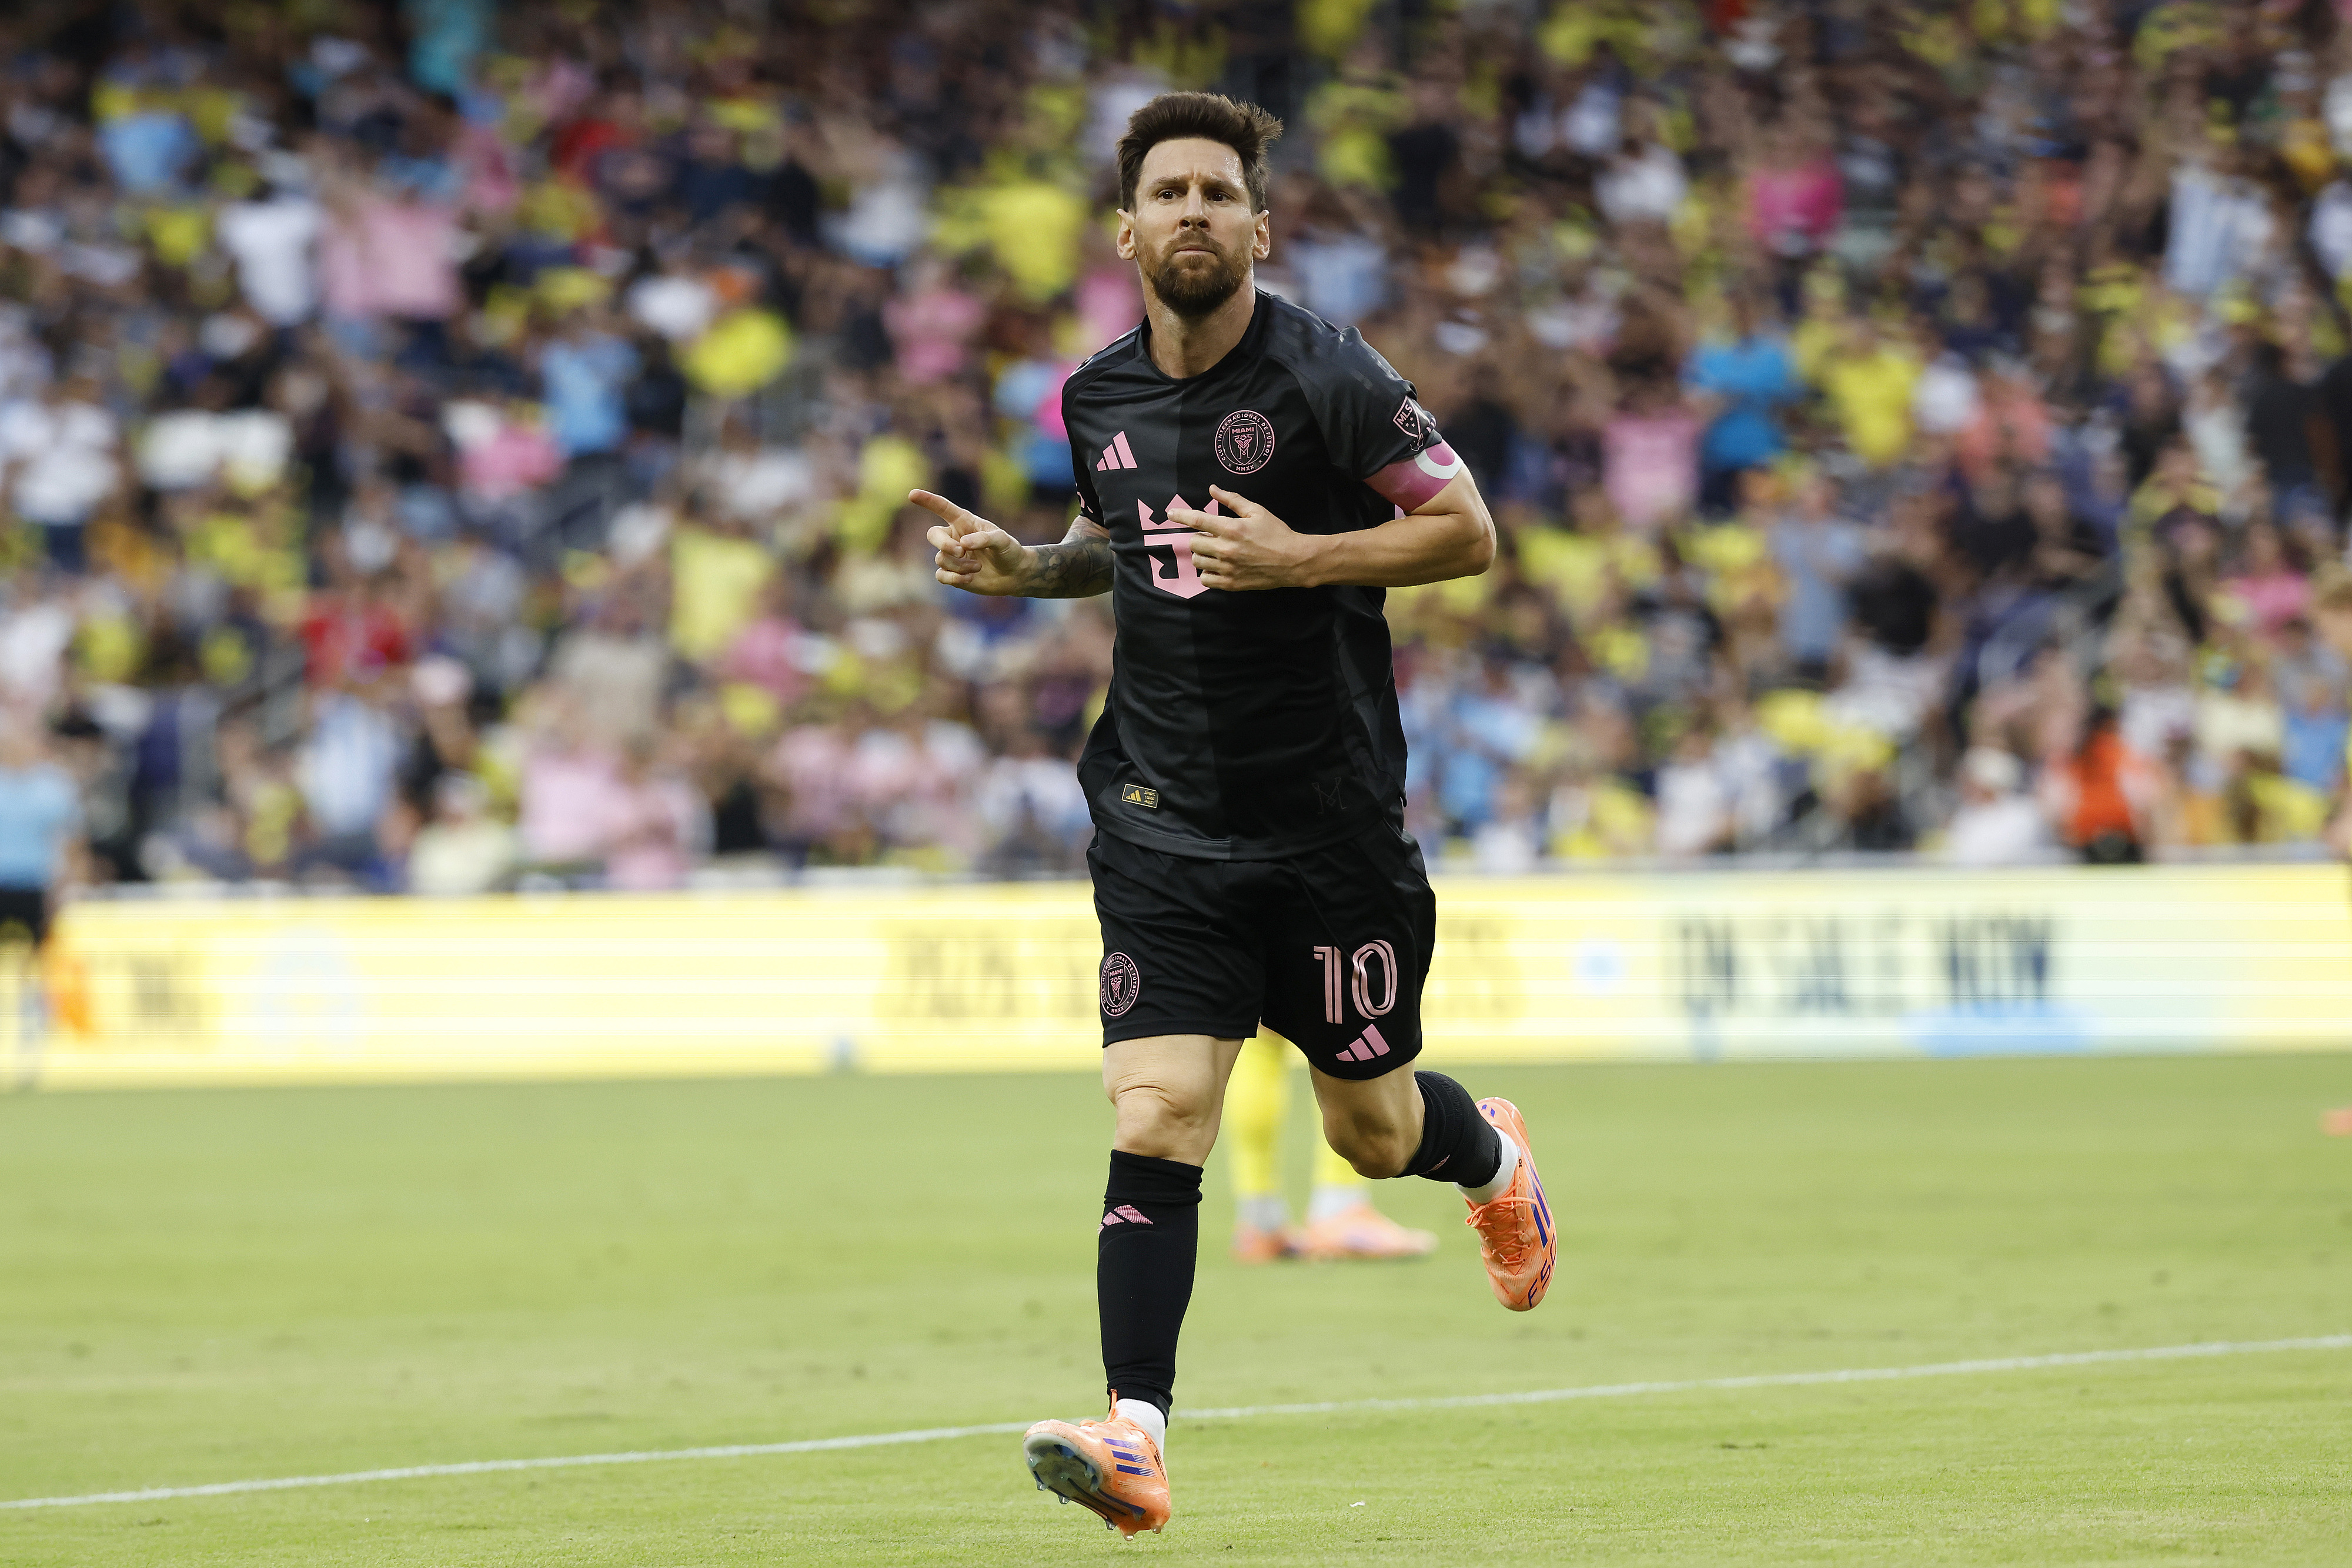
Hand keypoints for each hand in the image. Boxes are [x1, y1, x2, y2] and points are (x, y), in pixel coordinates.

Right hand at [912, 490, 1030, 594]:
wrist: (1015, 574)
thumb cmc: (1009, 551)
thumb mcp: (1003, 540)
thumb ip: (985, 538)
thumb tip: (962, 543)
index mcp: (965, 522)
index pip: (943, 508)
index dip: (928, 501)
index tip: (912, 494)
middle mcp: (955, 537)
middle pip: (933, 535)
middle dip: (944, 544)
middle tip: (961, 551)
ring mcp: (952, 556)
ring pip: (941, 559)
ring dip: (959, 565)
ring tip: (978, 567)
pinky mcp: (953, 574)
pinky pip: (941, 576)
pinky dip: (954, 578)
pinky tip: (969, 578)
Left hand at [1177, 486, 1319, 591]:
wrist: (1293, 561)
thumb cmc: (1276, 533)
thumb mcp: (1257, 511)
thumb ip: (1232, 500)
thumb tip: (1212, 489)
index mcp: (1232, 528)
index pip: (1197, 520)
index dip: (1180, 515)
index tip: (1171, 514)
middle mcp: (1226, 549)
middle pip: (1193, 542)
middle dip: (1199, 537)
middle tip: (1212, 537)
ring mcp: (1227, 568)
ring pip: (1197, 561)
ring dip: (1203, 554)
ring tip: (1216, 552)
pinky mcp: (1231, 584)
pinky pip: (1205, 580)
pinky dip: (1207, 573)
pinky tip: (1218, 567)